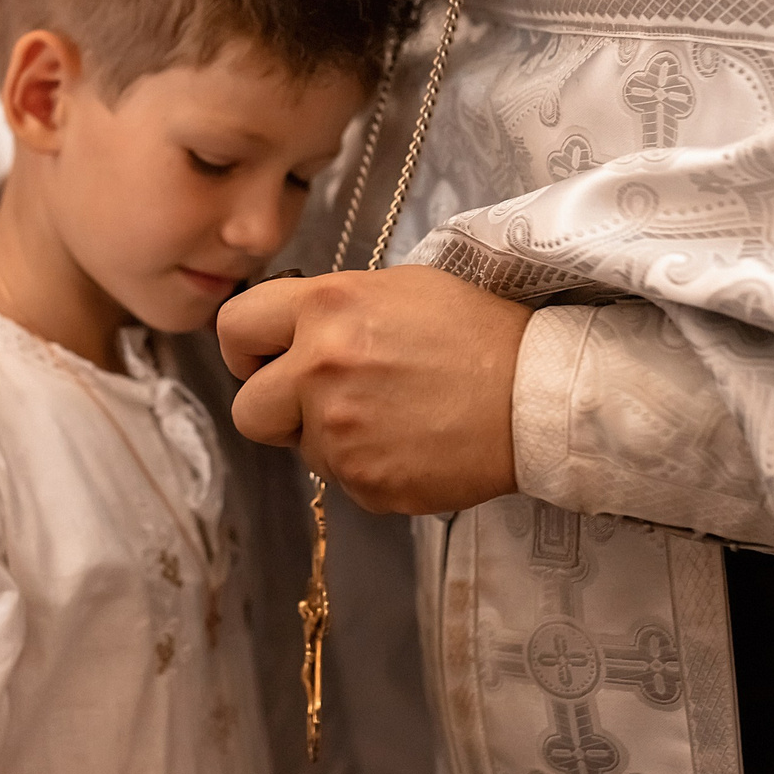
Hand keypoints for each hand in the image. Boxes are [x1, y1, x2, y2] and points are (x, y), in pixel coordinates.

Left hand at [218, 266, 529, 515]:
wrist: (539, 396)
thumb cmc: (478, 333)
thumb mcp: (398, 288)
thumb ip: (331, 310)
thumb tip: (290, 333)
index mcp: (325, 309)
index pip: (234, 329)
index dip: (245, 349)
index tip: (262, 359)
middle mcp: (320, 371)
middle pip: (247, 410)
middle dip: (276, 408)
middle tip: (319, 399)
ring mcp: (340, 435)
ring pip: (300, 450)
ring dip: (329, 438)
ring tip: (391, 415)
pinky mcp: (365, 484)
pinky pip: (342, 480)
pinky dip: (368, 466)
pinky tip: (411, 441)